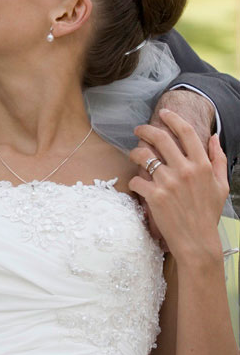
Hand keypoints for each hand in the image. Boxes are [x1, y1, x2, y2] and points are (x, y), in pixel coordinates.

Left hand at [133, 89, 215, 241]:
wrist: (197, 241)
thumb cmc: (208, 214)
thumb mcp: (221, 185)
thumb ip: (218, 159)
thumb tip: (215, 137)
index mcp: (202, 166)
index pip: (186, 132)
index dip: (173, 119)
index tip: (164, 113)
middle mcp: (185, 170)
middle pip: (160, 138)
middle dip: (145, 130)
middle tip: (138, 130)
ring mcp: (168, 183)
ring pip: (143, 156)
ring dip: (135, 153)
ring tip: (135, 155)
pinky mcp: (154, 196)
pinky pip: (136, 179)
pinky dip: (134, 180)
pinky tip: (137, 183)